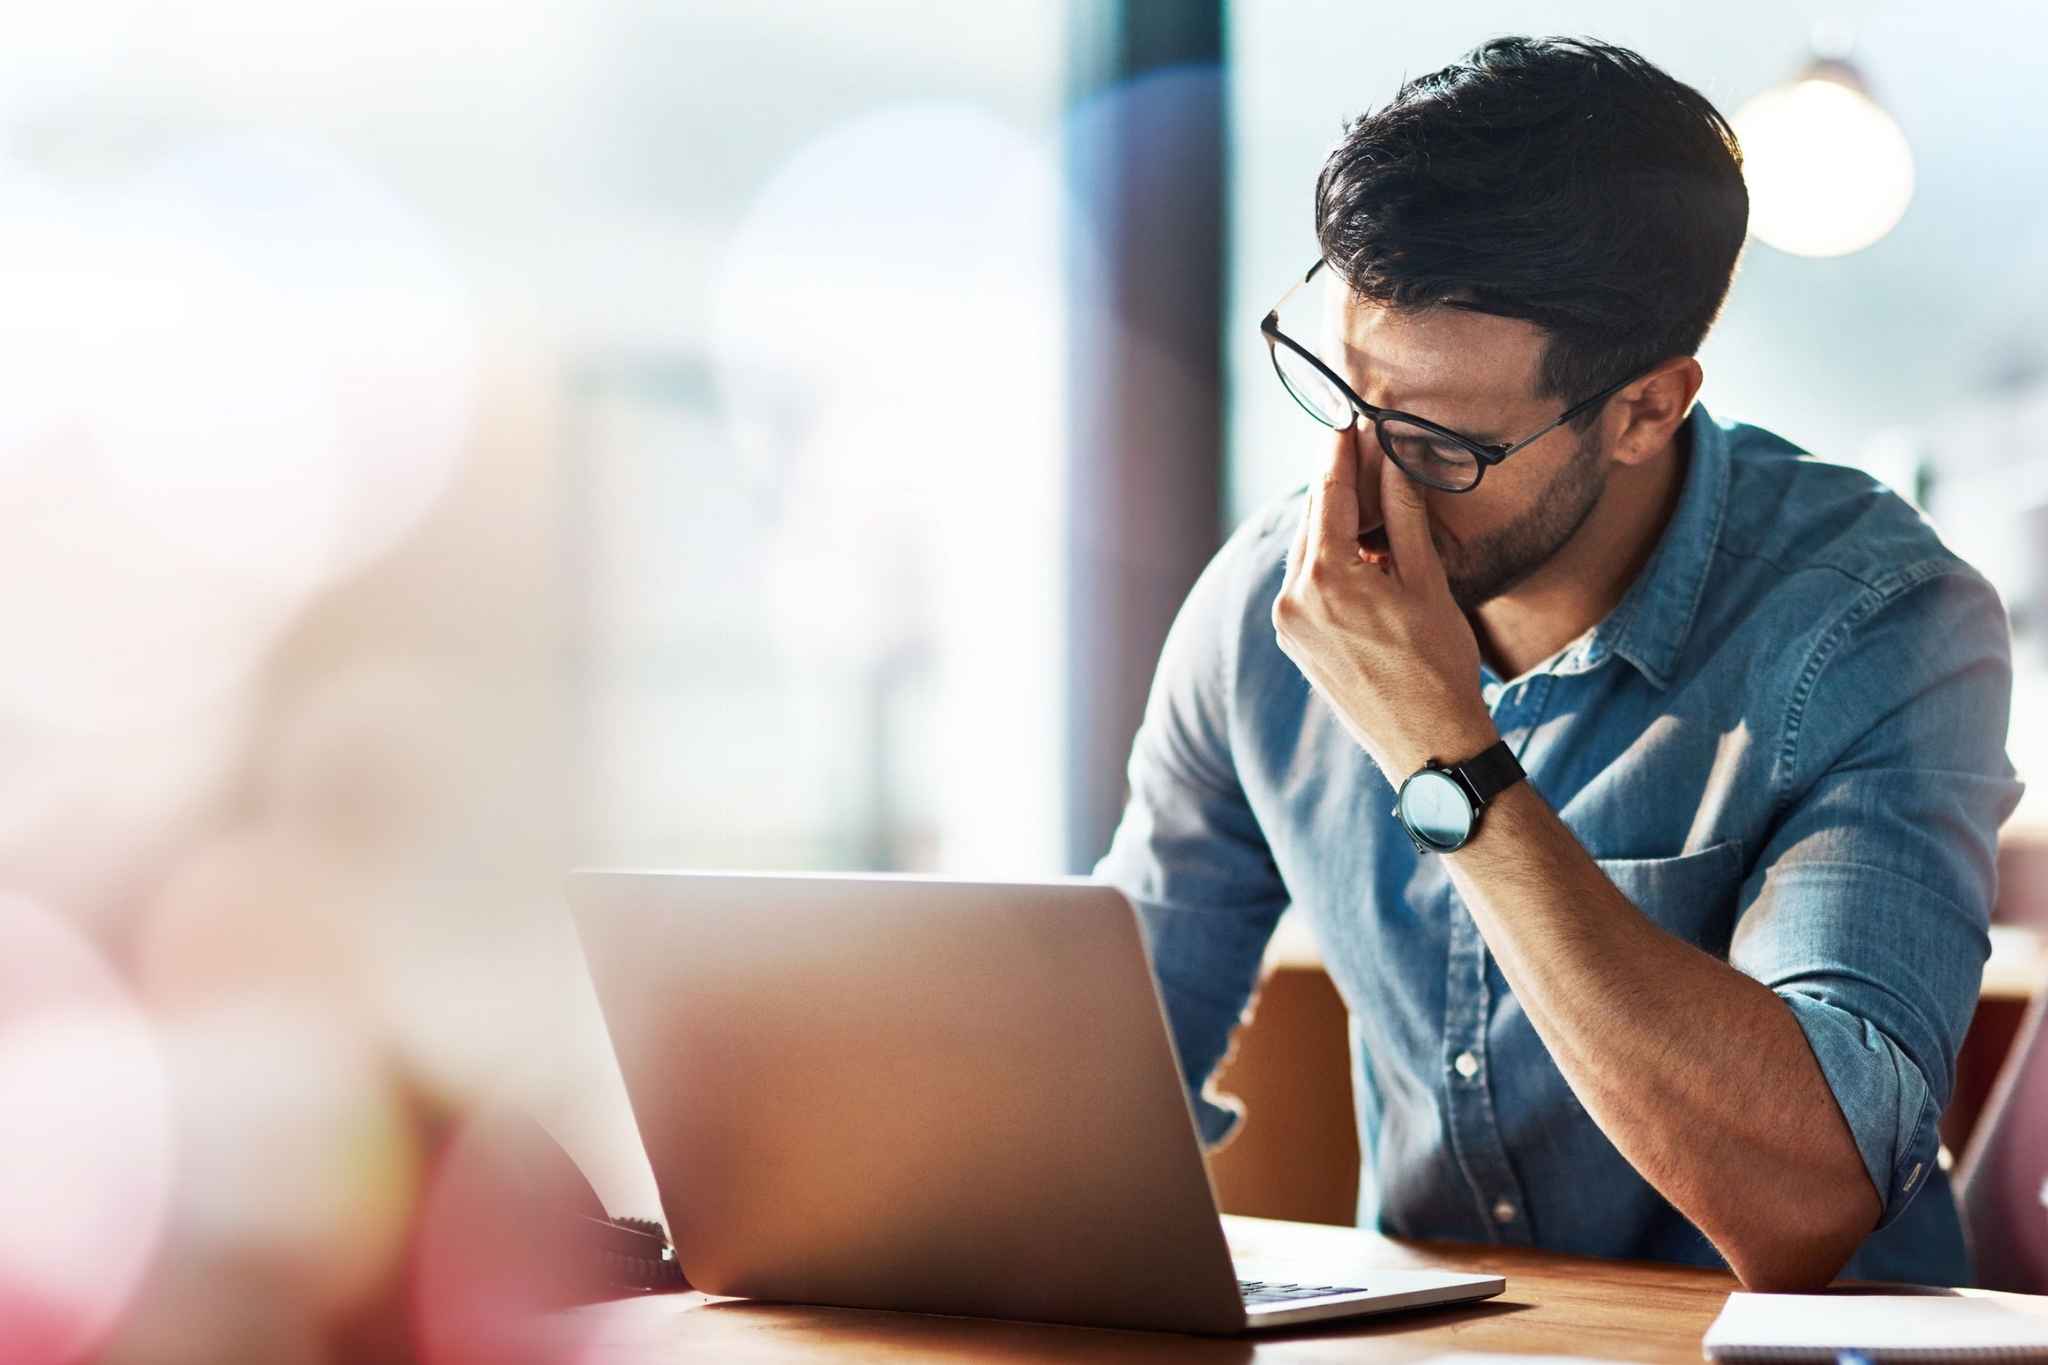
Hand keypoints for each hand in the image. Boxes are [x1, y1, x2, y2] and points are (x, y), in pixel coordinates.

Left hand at [1272, 423, 1497, 782]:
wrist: (1427, 743)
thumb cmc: (1438, 664)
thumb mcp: (1426, 581)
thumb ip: (1404, 516)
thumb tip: (1396, 458)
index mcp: (1326, 578)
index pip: (1330, 495)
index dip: (1340, 453)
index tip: (1347, 419)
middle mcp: (1293, 599)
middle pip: (1314, 521)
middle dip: (1337, 486)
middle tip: (1359, 448)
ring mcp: (1288, 624)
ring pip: (1307, 553)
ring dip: (1334, 525)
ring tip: (1367, 499)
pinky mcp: (1294, 643)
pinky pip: (1306, 585)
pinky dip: (1328, 561)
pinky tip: (1359, 553)